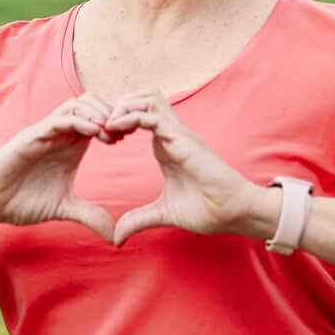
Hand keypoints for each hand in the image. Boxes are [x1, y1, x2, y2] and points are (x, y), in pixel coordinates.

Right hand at [0, 94, 118, 240]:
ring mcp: (46, 133)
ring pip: (77, 104)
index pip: (100, 119)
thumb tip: (115, 236)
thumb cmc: (20, 201)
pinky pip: (59, 119)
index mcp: (71, 145)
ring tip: (112, 133)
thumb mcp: (63, 209)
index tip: (131, 138)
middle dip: (113, 113)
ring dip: (98, 113)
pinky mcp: (32, 136)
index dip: (118, 124)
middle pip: (93, 103)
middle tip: (126, 132)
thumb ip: (89, 215)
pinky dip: (79, 121)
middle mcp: (60, 134)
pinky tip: (94, 133)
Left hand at [106, 90, 259, 245]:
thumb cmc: (207, 209)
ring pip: (147, 97)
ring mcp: (177, 134)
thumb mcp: (162, 214)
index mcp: (164, 145)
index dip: (117, 120)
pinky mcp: (182, 139)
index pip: (138, 114)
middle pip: (141, 97)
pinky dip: (130, 116)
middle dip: (117, 106)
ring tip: (108, 126)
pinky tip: (115, 130)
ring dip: (123, 106)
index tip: (102, 138)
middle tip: (102, 128)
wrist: (233, 213)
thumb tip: (116, 237)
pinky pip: (153, 115)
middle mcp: (170, 134)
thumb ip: (138, 220)